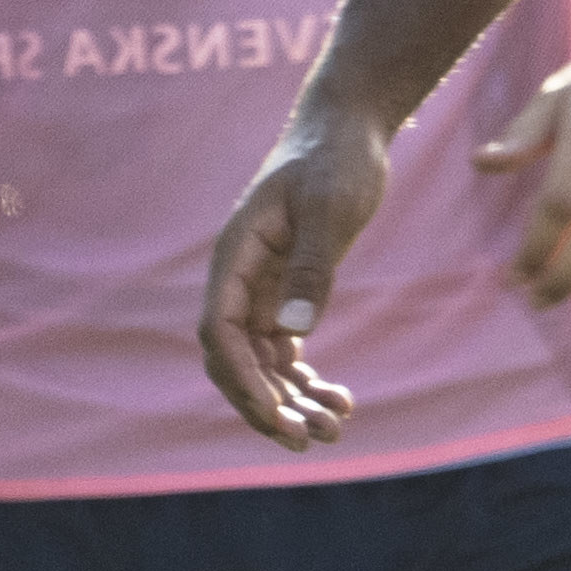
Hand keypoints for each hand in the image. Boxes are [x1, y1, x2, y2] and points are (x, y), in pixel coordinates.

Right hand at [200, 114, 394, 448]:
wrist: (348, 129)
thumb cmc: (336, 160)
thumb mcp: (330, 208)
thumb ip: (313, 267)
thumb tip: (294, 335)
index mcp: (235, 259)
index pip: (221, 335)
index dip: (243, 380)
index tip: (277, 415)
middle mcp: (240, 280)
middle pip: (238, 361)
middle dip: (267, 405)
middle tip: (307, 441)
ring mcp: (263, 289)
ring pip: (266, 363)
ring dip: (293, 400)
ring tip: (335, 430)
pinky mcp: (290, 291)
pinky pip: (288, 350)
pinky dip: (308, 378)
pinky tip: (341, 402)